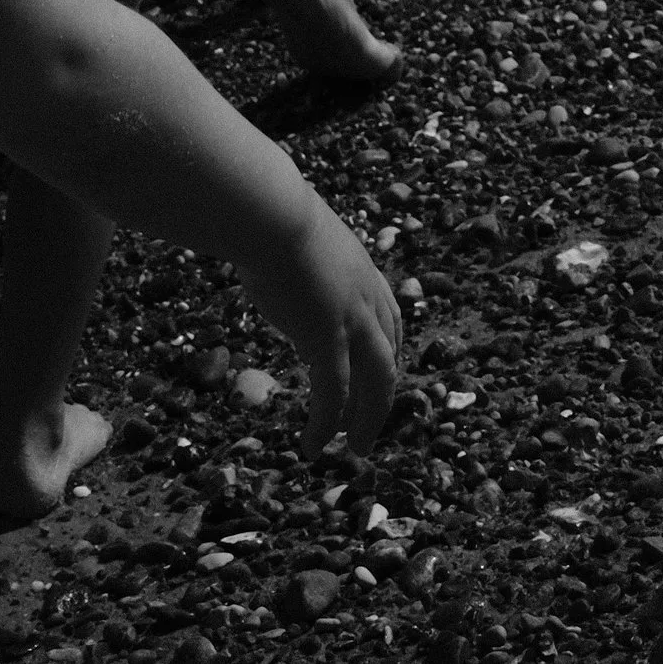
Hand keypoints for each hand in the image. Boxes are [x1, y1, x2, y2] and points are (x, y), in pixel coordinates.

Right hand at [240, 197, 403, 456]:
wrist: (272, 214)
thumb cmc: (272, 216)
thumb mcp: (301, 240)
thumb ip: (304, 263)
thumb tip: (282, 271)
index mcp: (362, 272)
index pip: (390, 321)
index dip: (387, 352)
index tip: (380, 376)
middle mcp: (366, 299)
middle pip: (388, 358)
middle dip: (381, 397)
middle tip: (370, 428)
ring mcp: (352, 320)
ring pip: (375, 383)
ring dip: (366, 419)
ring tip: (355, 449)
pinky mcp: (329, 338)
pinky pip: (333, 394)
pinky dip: (326, 423)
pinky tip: (312, 445)